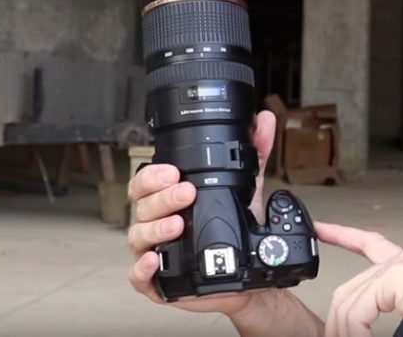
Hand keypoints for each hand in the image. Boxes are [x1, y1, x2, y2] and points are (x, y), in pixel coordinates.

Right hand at [125, 110, 276, 315]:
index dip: (152, 175)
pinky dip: (142, 269)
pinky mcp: (158, 282)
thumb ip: (256, 153)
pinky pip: (138, 277)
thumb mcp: (248, 188)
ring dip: (156, 228)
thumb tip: (264, 120)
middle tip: (185, 192)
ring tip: (178, 224)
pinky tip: (153, 261)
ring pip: (138, 236)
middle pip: (142, 205)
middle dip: (161, 197)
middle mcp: (157, 222)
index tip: (173, 171)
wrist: (247, 271)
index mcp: (169, 199)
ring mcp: (155, 251)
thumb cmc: (235, 227)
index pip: (146, 181)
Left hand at [320, 223, 402, 336]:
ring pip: (349, 302)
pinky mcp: (399, 277)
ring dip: (346, 333)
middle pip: (349, 288)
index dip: (341, 234)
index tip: (321, 229)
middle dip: (339, 322)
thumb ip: (391, 311)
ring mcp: (402, 265)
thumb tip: (357, 328)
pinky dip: (355, 333)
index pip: (368, 244)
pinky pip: (357, 310)